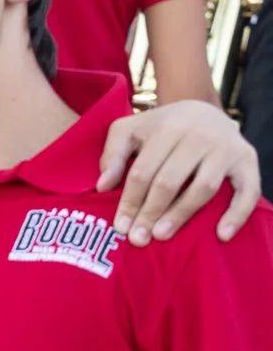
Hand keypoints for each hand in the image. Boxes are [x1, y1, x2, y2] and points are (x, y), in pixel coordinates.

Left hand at [97, 99, 261, 243]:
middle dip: (150, 212)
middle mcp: (198, 135)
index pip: (143, 171)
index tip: (120, 227)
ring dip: (181, 216)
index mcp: (166, 128)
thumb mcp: (130, 130)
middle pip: (170, 181)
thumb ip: (112, 154)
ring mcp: (225, 148)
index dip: (130, 201)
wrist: (204, 111)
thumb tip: (103, 186)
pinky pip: (247, 189)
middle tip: (138, 239)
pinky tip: (221, 235)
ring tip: (162, 236)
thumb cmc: (160, 128)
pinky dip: (237, 213)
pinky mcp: (247, 159)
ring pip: (202, 188)